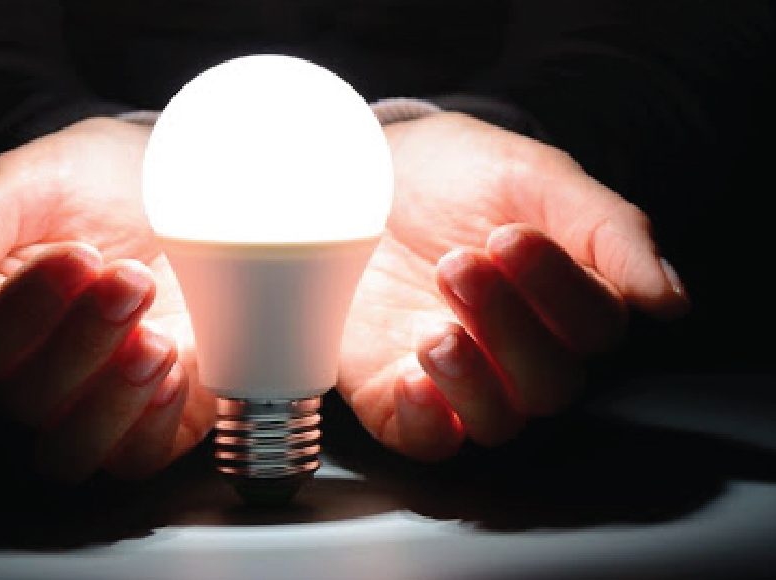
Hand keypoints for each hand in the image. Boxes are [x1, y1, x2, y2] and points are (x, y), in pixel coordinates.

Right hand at [0, 118, 214, 481]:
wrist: (180, 184)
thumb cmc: (94, 184)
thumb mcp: (25, 182)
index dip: (24, 312)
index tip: (78, 256)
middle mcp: (31, 372)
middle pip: (24, 400)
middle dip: (83, 339)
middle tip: (130, 278)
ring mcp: (92, 401)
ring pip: (71, 450)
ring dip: (113, 398)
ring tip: (156, 337)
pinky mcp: (154, 418)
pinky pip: (137, 459)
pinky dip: (153, 425)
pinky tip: (174, 371)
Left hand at [338, 112, 687, 459]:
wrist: (369, 169)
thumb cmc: (458, 175)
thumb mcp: (535, 177)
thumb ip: (608, 230)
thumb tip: (670, 300)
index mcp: (566, 302)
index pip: (595, 327)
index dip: (559, 289)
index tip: (510, 236)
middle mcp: (520, 351)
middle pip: (550, 382)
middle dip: (508, 326)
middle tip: (459, 264)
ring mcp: (459, 377)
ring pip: (496, 420)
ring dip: (472, 379)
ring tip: (436, 329)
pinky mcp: (394, 391)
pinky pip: (423, 439)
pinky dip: (424, 420)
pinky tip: (413, 379)